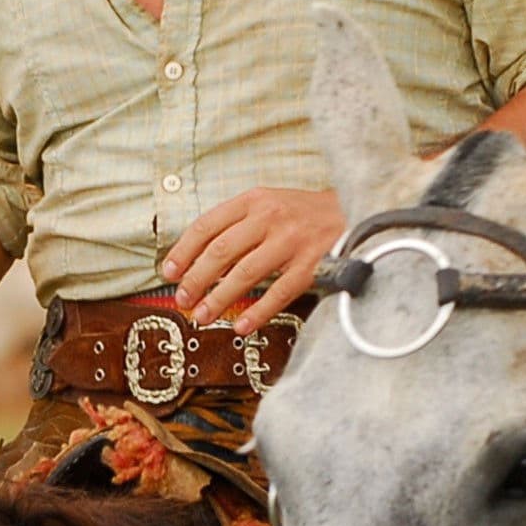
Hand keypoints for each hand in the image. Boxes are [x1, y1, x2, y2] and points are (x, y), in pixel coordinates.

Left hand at [165, 186, 342, 333]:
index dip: (183, 251)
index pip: (207, 225)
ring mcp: (291, 241)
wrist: (356, 210)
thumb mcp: (269, 205)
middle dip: (196, 279)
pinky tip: (242, 325)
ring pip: (245, 273)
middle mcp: (270, 217)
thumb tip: (199, 261)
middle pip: (221, 251)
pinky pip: (279, 292)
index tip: (169, 272)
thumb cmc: (304, 213)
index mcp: (254, 200)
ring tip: (203, 316)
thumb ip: (237, 226)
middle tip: (183, 299)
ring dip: (219, 298)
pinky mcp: (312, 264)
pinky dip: (258, 312)